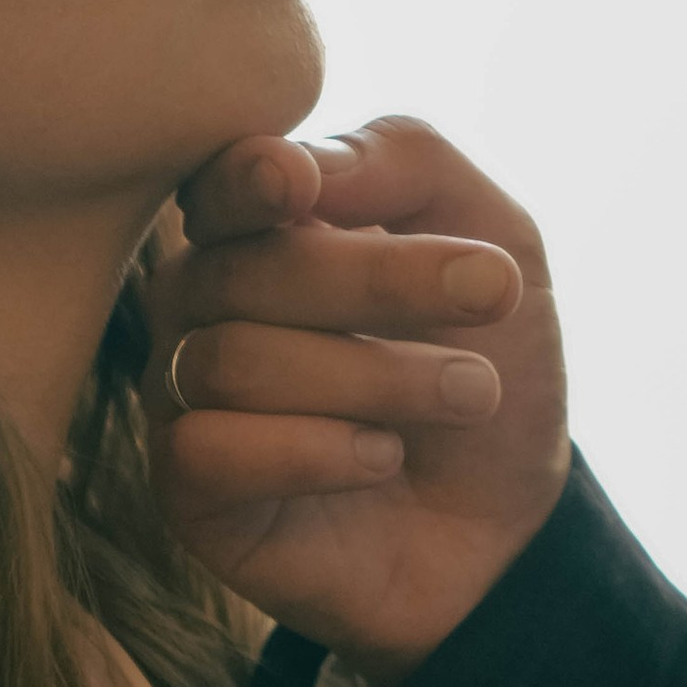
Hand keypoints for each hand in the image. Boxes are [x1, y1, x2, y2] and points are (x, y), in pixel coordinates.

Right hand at [145, 116, 570, 685]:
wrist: (504, 524)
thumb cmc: (485, 363)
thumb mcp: (495, 240)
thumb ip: (408, 162)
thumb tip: (299, 163)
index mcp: (260, 225)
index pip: (221, 184)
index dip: (249, 181)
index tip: (299, 186)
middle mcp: (201, 301)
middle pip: (244, 270)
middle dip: (380, 281)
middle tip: (491, 297)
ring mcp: (182, 395)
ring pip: (232, 361)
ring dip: (374, 376)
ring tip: (471, 393)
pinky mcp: (185, 491)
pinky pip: (208, 450)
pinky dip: (313, 450)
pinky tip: (383, 456)